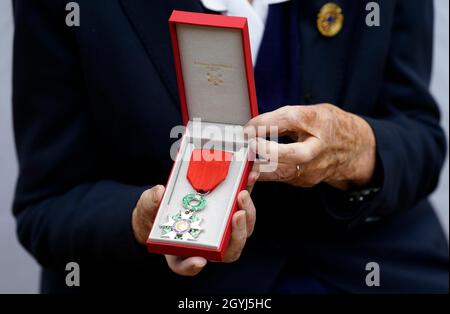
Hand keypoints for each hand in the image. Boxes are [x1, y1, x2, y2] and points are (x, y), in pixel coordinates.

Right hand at [132, 171, 257, 275]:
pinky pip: (242, 202)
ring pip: (242, 224)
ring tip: (244, 191)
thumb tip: (159, 192)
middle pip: (230, 247)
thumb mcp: (147, 211)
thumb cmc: (155, 217)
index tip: (199, 260)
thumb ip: (150, 204)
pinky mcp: (230, 208)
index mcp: (185, 250)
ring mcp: (222, 226)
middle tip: (238, 213)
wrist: (164, 208)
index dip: (193, 265)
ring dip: (248, 208)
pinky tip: (250, 174)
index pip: (191, 264)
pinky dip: (248, 188)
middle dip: (238, 231)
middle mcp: (209, 242)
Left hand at [244, 104, 375, 189]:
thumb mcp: (309, 112)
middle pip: (293, 154)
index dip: (265, 123)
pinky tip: (252, 164)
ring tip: (244, 156)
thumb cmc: (327, 126)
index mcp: (320, 122)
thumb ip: (282, 118)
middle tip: (249, 145)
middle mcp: (318, 148)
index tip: (248, 128)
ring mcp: (313, 168)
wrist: (352, 149)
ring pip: (282, 171)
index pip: (290, 119)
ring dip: (258, 165)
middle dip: (267, 151)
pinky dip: (263, 171)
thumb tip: (252, 127)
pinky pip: (279, 177)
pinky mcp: (304, 181)